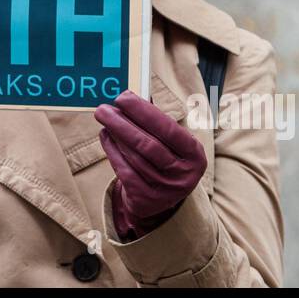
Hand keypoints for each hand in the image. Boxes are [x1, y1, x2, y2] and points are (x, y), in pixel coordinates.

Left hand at [95, 89, 206, 238]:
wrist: (163, 200)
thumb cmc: (167, 159)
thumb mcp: (173, 143)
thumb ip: (158, 122)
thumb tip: (132, 97)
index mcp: (195, 155)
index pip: (169, 130)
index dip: (144, 112)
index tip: (123, 97)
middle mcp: (183, 175)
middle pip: (148, 145)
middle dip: (123, 124)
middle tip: (103, 109)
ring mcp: (165, 190)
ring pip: (135, 157)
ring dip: (116, 135)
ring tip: (104, 119)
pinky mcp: (146, 200)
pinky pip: (124, 171)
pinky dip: (112, 151)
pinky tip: (106, 136)